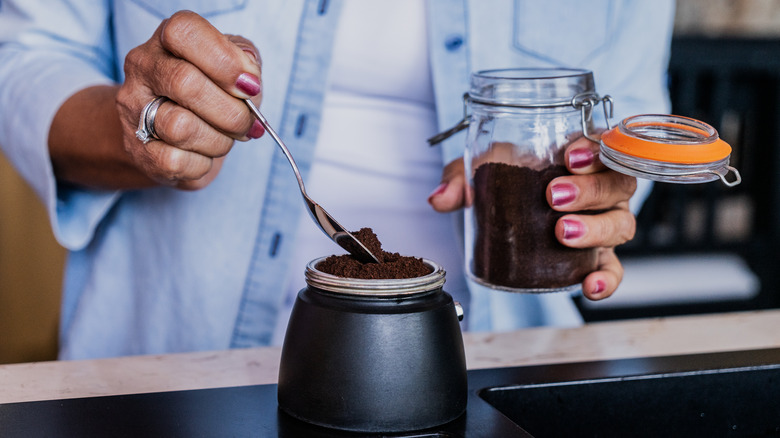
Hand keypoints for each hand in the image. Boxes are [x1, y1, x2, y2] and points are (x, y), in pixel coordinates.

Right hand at [116, 10, 263, 189]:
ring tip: (225, 138)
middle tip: (247, 123)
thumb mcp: (234, 65)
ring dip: (219, 141)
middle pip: (185, 83)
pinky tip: (204, 154)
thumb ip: (248, 63)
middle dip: (231, 111)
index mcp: (167, 39)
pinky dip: (202, 164)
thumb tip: (249, 82)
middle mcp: (143, 67)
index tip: (249, 86)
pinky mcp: (138, 149)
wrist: (170, 132)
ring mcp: (134, 109)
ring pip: (180, 127)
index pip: (185, 32)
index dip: (225, 61)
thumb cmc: (212, 91)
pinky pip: (176, 161)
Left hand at [428, 136, 636, 300]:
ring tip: (562, 232)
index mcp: (579, 156)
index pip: (604, 143)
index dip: (595, 148)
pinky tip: (589, 287)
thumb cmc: (503, 179)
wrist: (500, 214)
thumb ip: (460, 178)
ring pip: (620, 224)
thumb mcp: (479, 169)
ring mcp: (602, 222)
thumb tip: (440, 198)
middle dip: (590, 190)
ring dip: (596, 228)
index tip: (570, 156)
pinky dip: (606, 280)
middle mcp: (600, 188)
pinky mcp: (595, 258)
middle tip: (555, 197)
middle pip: (618, 184)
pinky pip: (612, 270)